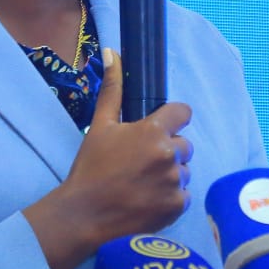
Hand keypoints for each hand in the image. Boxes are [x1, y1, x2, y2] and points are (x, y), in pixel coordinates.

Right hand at [24, 48, 193, 268]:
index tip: (160, 129)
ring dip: (169, 175)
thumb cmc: (91, 168)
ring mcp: (175, 182)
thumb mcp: (100, 126)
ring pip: (183, 171)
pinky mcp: (177, 206)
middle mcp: (169, 155)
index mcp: (153, 131)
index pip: (183, 113)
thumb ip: (113, 90)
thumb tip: (112, 53)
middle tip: (141, 162)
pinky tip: (147, 200)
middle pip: (184, 145)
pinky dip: (170, 197)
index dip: (172, 120)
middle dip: (168, 150)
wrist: (85, 215)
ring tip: (142, 183)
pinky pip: (183, 195)